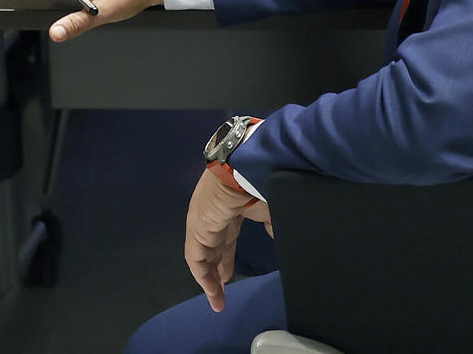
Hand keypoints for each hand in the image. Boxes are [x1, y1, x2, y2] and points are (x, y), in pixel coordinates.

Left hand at [185, 169, 269, 311]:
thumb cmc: (257, 184)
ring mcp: (202, 223)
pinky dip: (204, 277)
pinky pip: (196, 259)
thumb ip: (271, 223)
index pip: (225, 238)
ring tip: (218, 301)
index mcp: (229, 209)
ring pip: (203, 257)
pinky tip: (212, 292)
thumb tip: (276, 234)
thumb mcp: (269, 207)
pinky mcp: (196, 231)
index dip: (228, 259)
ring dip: (210, 280)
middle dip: (218, 272)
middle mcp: (212, 217)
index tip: (231, 275)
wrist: (242, 169)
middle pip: (213, 250)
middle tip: (222, 292)